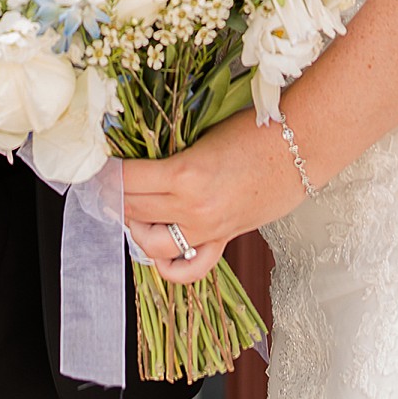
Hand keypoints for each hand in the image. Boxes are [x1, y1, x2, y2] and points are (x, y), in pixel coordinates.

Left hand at [120, 111, 303, 284]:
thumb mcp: (202, 133)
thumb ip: (170, 151)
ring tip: (130, 210)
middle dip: (112, 197)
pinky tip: (158, 250)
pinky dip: (167, 266)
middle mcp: (191, 207)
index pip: (125, 181)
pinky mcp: (223, 239)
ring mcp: (207, 229)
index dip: (105, 174)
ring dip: (132, 228)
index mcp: (183, 173)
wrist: (300, 147)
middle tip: (104, 185)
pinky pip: (188, 268)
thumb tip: (137, 157)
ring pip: (150, 243)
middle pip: (132, 210)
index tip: (97, 165)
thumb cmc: (255, 129)